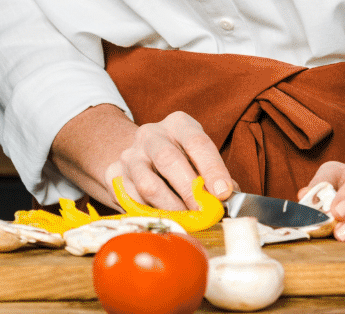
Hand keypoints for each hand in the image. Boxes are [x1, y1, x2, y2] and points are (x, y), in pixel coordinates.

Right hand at [105, 110, 235, 211]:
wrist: (140, 158)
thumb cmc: (180, 161)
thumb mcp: (199, 159)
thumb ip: (215, 177)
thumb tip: (230, 199)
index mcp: (178, 124)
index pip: (196, 142)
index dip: (212, 168)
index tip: (223, 193)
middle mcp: (151, 134)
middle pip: (169, 159)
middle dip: (189, 190)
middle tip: (203, 212)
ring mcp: (130, 154)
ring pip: (147, 184)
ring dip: (170, 207)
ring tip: (186, 220)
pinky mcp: (114, 175)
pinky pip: (132, 200)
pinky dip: (151, 214)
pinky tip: (164, 218)